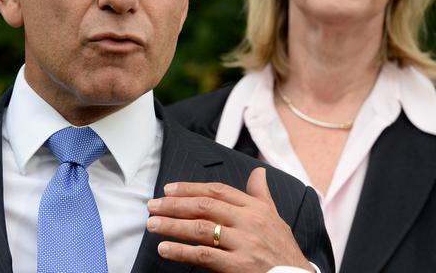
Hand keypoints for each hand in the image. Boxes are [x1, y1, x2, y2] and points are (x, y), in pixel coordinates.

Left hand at [146, 167, 312, 271]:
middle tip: (152, 206)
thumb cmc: (283, 249)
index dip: (191, 188)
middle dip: (175, 204)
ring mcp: (244, 244)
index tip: (169, 189)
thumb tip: (259, 171)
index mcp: (255, 207)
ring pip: (201, 229)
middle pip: (205, 206)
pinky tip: (165, 248)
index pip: (217, 190)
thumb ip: (261, 194)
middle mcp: (249, 221)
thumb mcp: (275, 217)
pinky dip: (181, 251)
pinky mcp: (239, 266)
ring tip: (152, 224)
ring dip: (172, 225)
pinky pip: (204, 255)